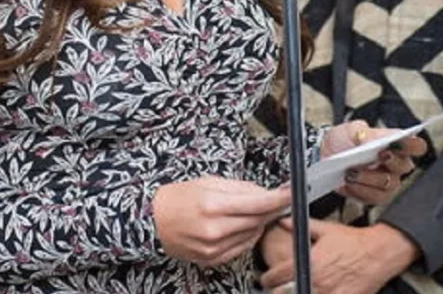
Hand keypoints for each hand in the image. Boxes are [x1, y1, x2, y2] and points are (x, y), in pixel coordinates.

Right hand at [152, 176, 290, 267]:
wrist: (152, 222)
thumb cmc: (178, 198)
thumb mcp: (208, 182)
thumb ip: (239, 188)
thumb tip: (265, 192)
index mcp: (212, 205)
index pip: (256, 203)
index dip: (278, 199)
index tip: (290, 194)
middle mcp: (214, 230)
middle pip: (257, 220)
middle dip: (269, 209)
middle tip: (274, 200)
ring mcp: (213, 248)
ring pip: (251, 235)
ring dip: (257, 222)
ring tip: (246, 211)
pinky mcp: (212, 260)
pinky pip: (241, 248)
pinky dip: (246, 236)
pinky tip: (238, 226)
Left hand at [259, 220, 419, 293]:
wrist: (380, 252)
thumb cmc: (354, 241)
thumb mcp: (326, 229)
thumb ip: (301, 226)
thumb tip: (284, 220)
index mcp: (311, 261)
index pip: (279, 275)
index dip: (268, 278)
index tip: (266, 278)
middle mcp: (318, 280)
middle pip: (286, 293)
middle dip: (278, 292)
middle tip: (275, 289)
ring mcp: (330, 293)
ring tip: (295, 291)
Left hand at [320, 120, 426, 205]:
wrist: (325, 154)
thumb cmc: (344, 140)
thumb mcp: (350, 129)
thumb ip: (362, 132)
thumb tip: (369, 139)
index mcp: (396, 144)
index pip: (416, 146)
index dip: (412, 145)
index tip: (397, 142)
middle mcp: (396, 165)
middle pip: (405, 166)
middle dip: (391, 161)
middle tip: (378, 156)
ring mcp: (387, 182)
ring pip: (388, 184)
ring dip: (368, 177)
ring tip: (350, 171)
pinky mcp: (374, 196)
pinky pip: (373, 197)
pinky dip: (358, 188)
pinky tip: (347, 181)